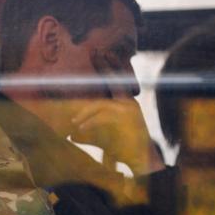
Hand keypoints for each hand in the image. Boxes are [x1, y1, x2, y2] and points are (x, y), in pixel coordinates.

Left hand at [69, 49, 163, 174]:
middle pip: (109, 87)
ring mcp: (129, 109)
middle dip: (99, 76)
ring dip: (84, 115)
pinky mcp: (127, 118)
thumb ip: (89, 134)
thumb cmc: (124, 149)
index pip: (116, 82)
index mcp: (126, 103)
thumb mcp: (103, 138)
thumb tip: (72, 135)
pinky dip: (89, 123)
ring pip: (100, 105)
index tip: (103, 53)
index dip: (109, 67)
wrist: (143, 161)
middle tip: (89, 68)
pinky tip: (79, 130)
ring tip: (74, 124)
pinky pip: (102, 116)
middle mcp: (129, 103)